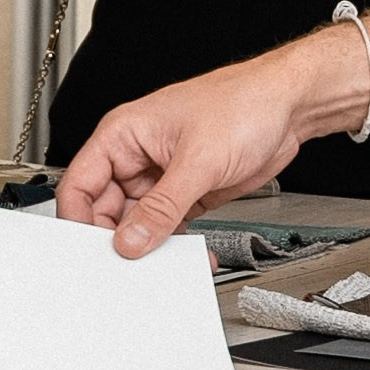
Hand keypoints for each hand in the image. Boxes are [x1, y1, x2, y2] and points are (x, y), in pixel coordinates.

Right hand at [62, 35, 339, 256]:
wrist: (290, 105)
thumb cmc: (245, 102)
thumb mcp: (198, 160)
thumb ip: (162, 207)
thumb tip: (130, 241)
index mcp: (124, 135)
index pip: (80, 185)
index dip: (79, 222)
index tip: (91, 253)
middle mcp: (138, 156)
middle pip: (106, 210)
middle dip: (117, 240)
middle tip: (130, 267)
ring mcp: (163, 176)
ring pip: (139, 223)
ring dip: (151, 246)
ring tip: (165, 264)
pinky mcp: (189, 192)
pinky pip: (170, 226)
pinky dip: (177, 244)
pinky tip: (191, 255)